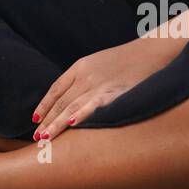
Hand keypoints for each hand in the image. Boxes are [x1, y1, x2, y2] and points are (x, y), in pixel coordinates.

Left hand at [30, 36, 176, 141]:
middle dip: (48, 120)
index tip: (35, 119)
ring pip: (72, 106)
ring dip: (57, 123)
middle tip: (37, 137)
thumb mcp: (99, 63)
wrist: (152, 51)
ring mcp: (99, 83)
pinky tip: (72, 123)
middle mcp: (86, 75)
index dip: (44, 105)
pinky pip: (94, 105)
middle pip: (61, 101)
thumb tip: (73, 99)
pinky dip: (82, 114)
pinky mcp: (114, 91)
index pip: (56, 88)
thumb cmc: (127, 60)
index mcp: (80, 66)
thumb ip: (85, 77)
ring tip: (45, 137)